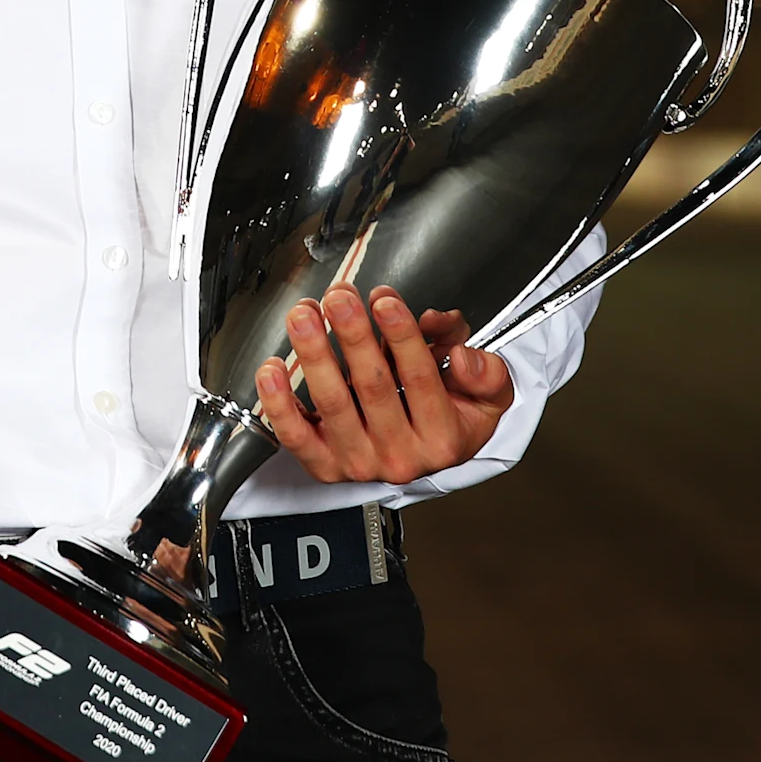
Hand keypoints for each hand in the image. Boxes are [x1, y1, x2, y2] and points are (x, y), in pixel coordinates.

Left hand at [254, 283, 515, 485]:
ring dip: (314, 353)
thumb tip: (461, 353)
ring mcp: (359, 462)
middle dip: (353, 334)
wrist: (426, 458)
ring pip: (332, 403)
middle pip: (372, 387)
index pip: (420, 379)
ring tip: (305, 314)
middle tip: (339, 296)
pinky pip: (296, 436)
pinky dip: (279, 402)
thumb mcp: (489, 399)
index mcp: (441, 438)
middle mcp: (400, 456)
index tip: (384, 300)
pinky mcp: (324, 466)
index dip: (401, 336)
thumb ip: (486, 373)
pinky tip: (272, 368)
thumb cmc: (452, 419)